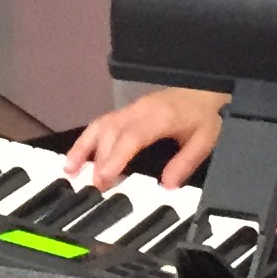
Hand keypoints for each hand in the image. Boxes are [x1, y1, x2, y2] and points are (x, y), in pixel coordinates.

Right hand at [63, 87, 230, 192]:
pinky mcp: (128, 110)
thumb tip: (167, 187)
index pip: (131, 136)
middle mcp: (140, 110)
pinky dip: (88, 138)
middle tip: (92, 186)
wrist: (206, 90)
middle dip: (98, 159)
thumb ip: (185, 163)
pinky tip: (78, 154)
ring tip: (70, 169)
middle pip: (111, 132)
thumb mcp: (205, 141)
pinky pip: (103, 122)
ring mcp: (131, 108)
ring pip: (101, 124)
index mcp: (160, 116)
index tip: (103, 177)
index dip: (115, 157)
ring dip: (84, 147)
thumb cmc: (206, 115)